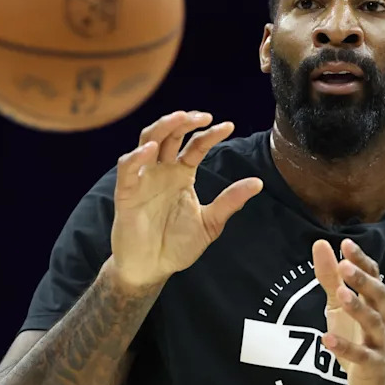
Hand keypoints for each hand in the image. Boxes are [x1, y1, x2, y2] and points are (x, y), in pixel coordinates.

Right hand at [109, 110, 262, 288]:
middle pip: (170, 135)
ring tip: (180, 118)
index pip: (196, 146)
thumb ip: (230, 201)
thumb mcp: (210, 223)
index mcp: (182, 174)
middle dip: (185, 121)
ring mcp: (143, 179)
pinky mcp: (126, 193)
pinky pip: (128, 168)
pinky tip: (151, 149)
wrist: (152, 268)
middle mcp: (162, 171)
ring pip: (148, 141)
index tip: (230, 126)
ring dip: (162, 127)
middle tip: (203, 115)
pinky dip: (137, 156)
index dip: (210, 134)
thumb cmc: (177, 244)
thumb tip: (258, 182)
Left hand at [313, 238, 384, 384]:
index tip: (346, 244)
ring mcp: (379, 343)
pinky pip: (361, 356)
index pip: (373, 276)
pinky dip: (346, 348)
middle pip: (377, 295)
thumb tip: (320, 244)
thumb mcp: (341, 307)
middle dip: (362, 279)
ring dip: (357, 308)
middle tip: (344, 265)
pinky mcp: (374, 367)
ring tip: (341, 295)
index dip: (361, 261)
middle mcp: (381, 319)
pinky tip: (328, 340)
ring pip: (373, 322)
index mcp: (375, 303)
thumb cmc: (362, 340)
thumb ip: (330, 277)